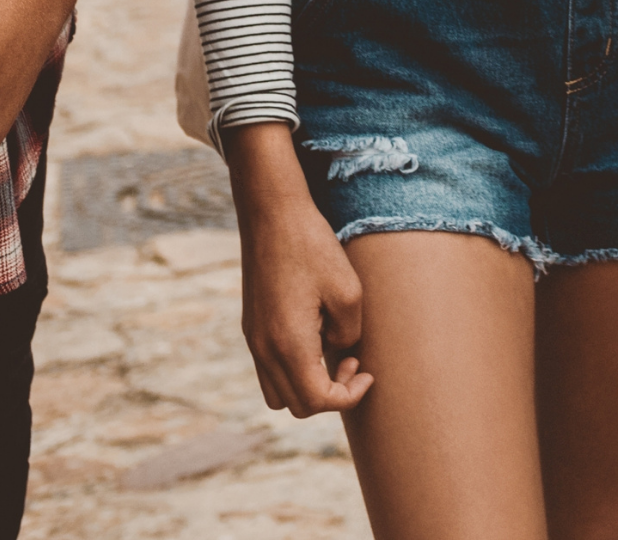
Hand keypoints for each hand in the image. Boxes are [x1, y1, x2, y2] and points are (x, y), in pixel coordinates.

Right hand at [226, 123, 372, 415]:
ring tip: (331, 352)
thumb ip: (349, 334)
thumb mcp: (348, 291)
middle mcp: (264, 350)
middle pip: (297, 405)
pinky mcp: (251, 326)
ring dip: (308, 387)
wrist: (271, 212)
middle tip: (352, 361)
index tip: (367, 372)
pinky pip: (269, 369)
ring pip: (278, 393)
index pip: (319, 401)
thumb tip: (341, 351)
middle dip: (330, 394)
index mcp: (289, 345)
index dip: (349, 396)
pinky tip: (313, 337)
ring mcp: (254, 339)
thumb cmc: (312, 246)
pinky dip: (292, 369)